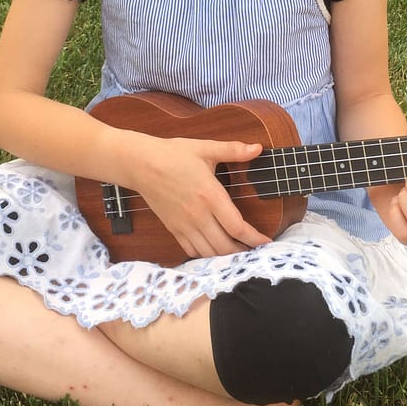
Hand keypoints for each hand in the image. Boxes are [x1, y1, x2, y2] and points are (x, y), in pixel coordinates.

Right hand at [130, 134, 270, 258]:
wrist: (140, 164)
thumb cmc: (172, 154)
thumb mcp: (205, 148)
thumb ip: (233, 150)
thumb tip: (257, 148)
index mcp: (210, 195)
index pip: (237, 226)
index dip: (254, 238)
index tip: (266, 242)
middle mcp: (198, 215)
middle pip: (225, 246)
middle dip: (243, 252)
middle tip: (256, 251)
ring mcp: (184, 225)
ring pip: (209, 252)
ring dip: (226, 257)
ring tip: (239, 254)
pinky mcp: (173, 228)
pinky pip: (192, 250)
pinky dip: (206, 256)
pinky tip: (214, 251)